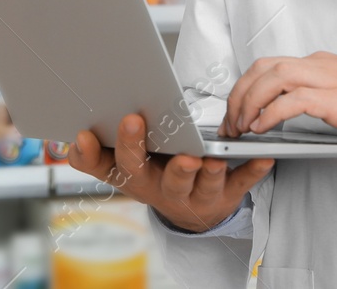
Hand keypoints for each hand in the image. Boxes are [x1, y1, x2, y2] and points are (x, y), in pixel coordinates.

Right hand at [66, 113, 274, 232]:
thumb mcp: (122, 168)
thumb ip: (96, 154)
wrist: (191, 212)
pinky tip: (262, 158)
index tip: (85, 132)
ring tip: (203, 159)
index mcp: (136, 177)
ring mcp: (196, 194)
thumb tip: (74, 139)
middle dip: (143, 150)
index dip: (94, 152)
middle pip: (151, 174)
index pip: (111, 165)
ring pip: (198, 186)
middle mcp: (162, 188)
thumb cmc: (156, 175)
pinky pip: (241, 183)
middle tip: (137, 123)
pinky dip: (252, 172)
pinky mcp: (226, 195)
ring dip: (201, 173)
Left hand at [220, 52, 336, 147]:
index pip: (272, 65)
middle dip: (239, 93)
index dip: (247, 86)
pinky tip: (262, 129)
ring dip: (249, 102)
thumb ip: (323, 96)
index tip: (237, 110)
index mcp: (324, 63)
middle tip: (230, 122)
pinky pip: (291, 100)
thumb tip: (293, 113)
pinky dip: (270, 112)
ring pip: (272, 78)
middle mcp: (322, 64)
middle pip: (263, 67)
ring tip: (241, 127)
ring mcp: (330, 79)